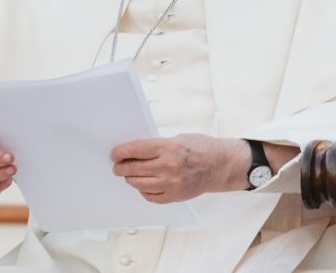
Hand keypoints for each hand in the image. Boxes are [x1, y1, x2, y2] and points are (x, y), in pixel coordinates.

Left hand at [110, 134, 248, 203]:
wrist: (222, 165)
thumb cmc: (201, 148)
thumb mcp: (178, 138)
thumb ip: (156, 146)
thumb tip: (132, 152)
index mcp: (169, 147)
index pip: (135, 150)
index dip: (120, 152)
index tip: (114, 154)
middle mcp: (169, 167)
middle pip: (133, 169)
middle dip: (121, 167)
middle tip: (117, 165)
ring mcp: (172, 184)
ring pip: (139, 184)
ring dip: (130, 179)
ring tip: (128, 175)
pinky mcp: (175, 196)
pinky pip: (150, 196)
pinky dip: (143, 190)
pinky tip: (143, 184)